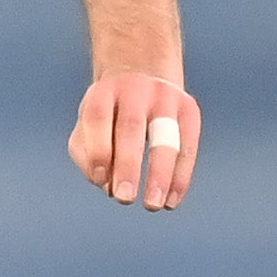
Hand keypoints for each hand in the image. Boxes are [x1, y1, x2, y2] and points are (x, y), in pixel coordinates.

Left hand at [71, 69, 199, 210]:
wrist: (143, 72)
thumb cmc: (108, 113)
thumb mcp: (88, 123)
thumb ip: (87, 153)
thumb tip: (107, 184)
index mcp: (103, 92)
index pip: (97, 117)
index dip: (98, 149)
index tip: (100, 181)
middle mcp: (135, 89)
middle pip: (131, 128)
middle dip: (128, 165)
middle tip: (124, 198)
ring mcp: (166, 97)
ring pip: (166, 138)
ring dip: (160, 174)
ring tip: (153, 205)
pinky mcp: (189, 108)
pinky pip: (188, 146)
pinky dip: (180, 176)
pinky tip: (171, 201)